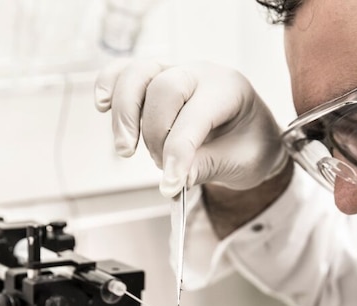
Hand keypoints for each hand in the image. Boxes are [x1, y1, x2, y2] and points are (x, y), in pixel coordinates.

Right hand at [94, 60, 287, 197]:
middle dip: (154, 133)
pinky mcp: (155, 80)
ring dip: (125, 112)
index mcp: (229, 89)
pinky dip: (110, 85)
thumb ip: (209, 167)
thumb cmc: (251, 145)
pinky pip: (125, 72)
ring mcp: (175, 72)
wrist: (253, 137)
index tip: (170, 183)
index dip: (178, 152)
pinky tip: (103, 105)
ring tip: (125, 148)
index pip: (195, 116)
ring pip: (139, 73)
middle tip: (160, 165)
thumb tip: (176, 178)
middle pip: (164, 86)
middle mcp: (201, 73)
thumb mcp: (242, 164)